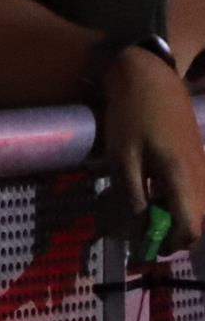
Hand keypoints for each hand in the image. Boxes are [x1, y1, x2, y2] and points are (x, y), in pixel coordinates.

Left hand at [98, 43, 204, 256]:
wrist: (151, 77)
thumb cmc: (132, 116)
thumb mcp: (122, 158)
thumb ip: (132, 197)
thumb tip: (136, 232)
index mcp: (184, 180)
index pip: (190, 230)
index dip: (168, 243)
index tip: (142, 244)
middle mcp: (202, 178)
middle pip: (197, 223)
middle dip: (170, 233)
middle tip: (138, 227)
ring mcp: (204, 168)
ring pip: (196, 208)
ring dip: (172, 216)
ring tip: (141, 207)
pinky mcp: (199, 159)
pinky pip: (194, 192)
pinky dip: (175, 200)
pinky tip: (150, 188)